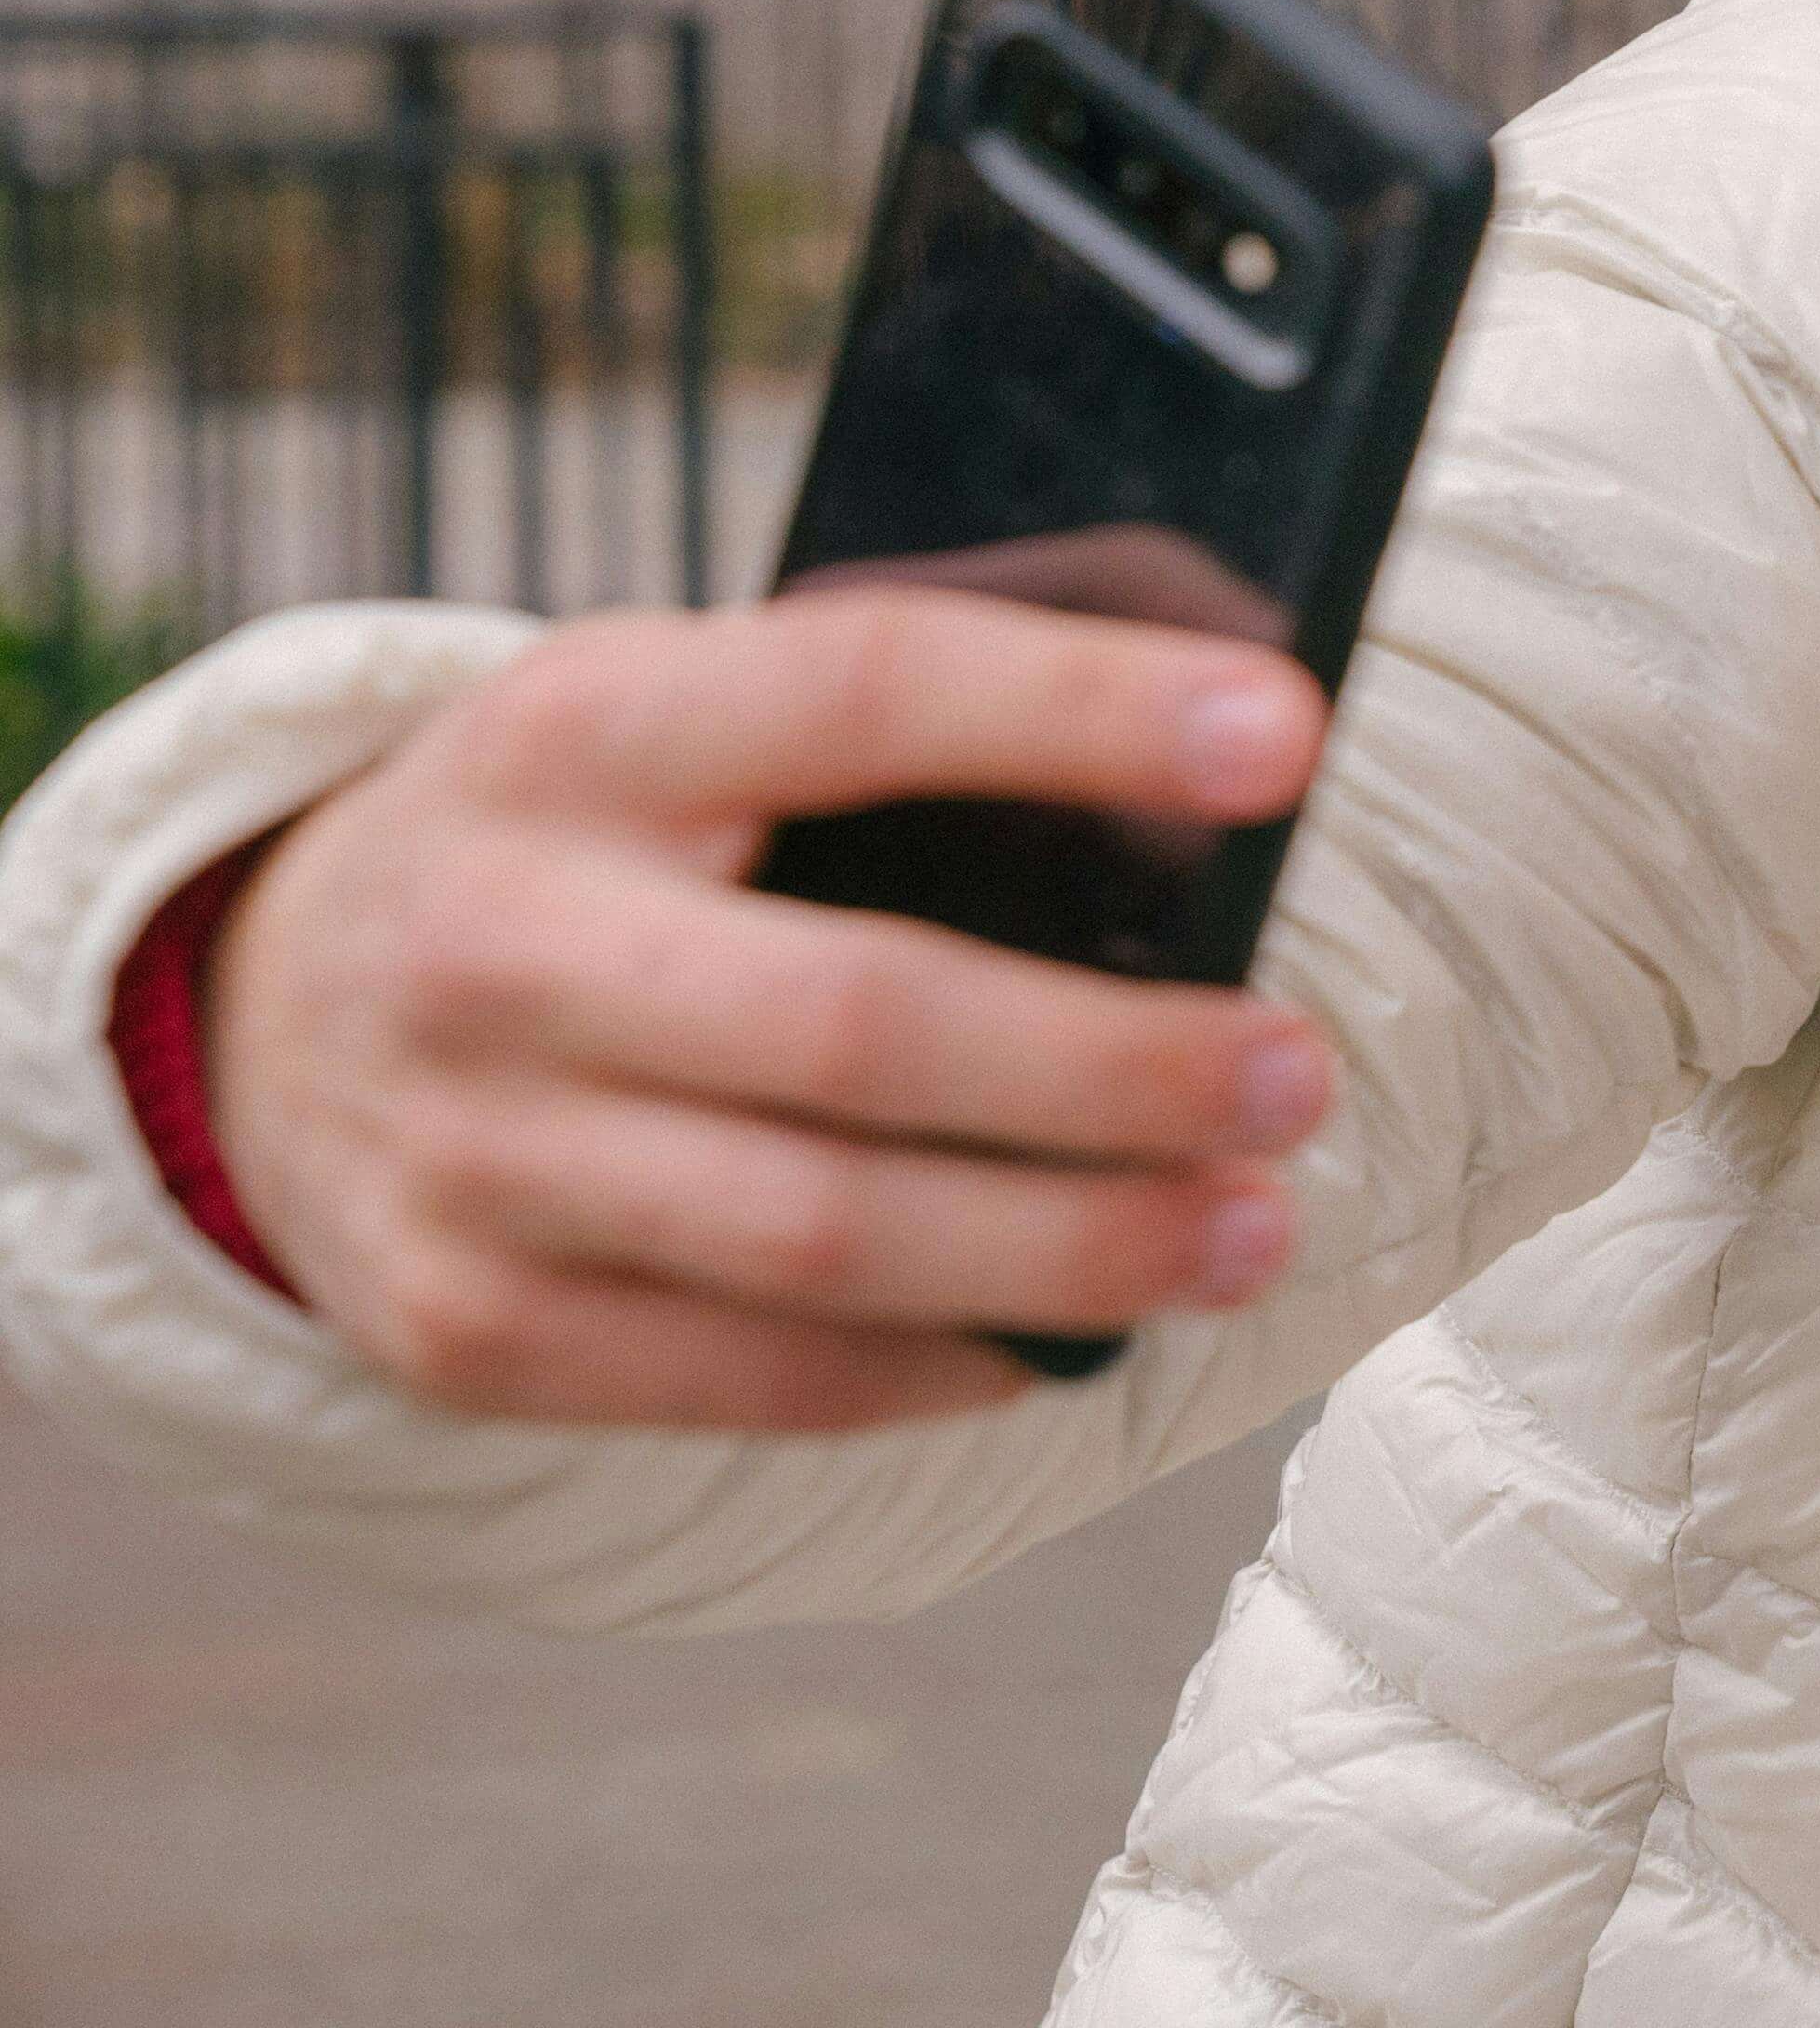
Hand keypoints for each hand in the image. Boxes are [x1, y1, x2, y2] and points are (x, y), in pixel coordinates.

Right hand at [203, 589, 1336, 1429]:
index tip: (1290, 733)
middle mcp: (494, 936)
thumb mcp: (697, 699)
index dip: (1081, 707)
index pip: (863, 690)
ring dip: (1074, 1249)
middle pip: (858, 1021)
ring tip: (1251, 1231)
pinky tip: (1073, 1334)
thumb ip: (931, 696)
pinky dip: (943, 1363)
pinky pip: (756, 1377)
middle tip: (1299, 1075)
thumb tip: (1246, 719)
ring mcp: (466, 1152)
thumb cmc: (604, 827)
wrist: (272, 998)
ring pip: (821, 1237)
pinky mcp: (465, 1326)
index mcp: (583, 725)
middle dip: (1113, 1066)